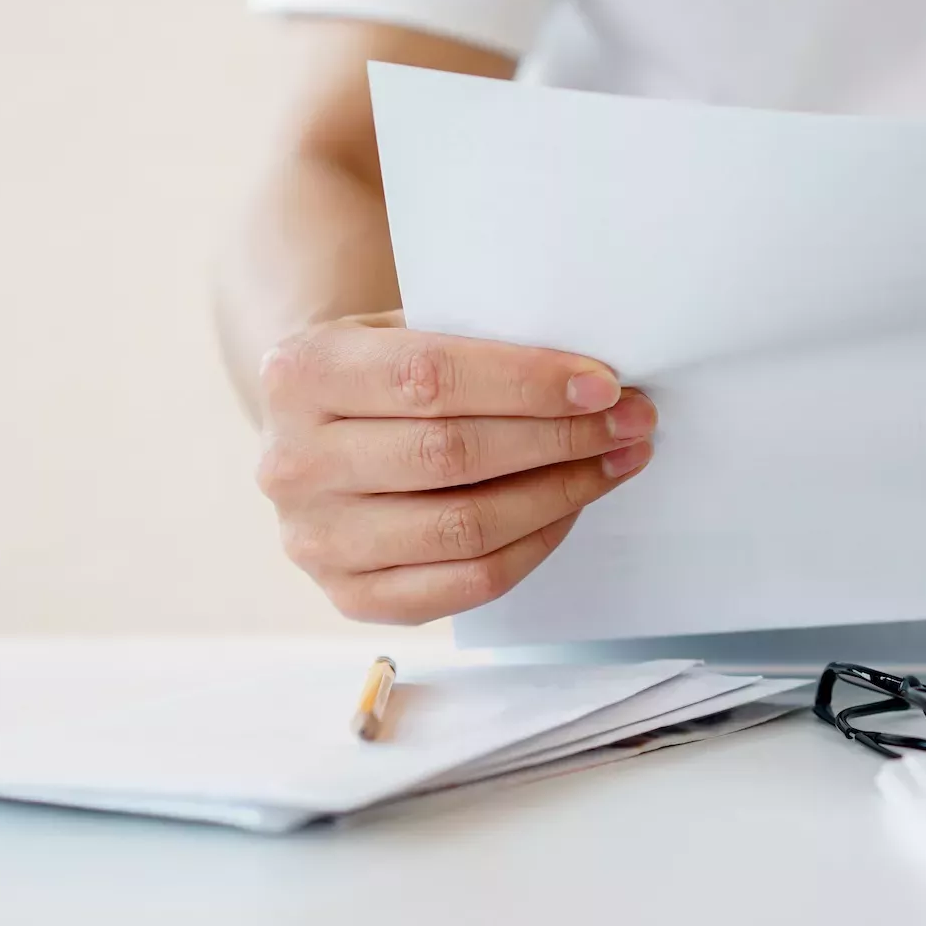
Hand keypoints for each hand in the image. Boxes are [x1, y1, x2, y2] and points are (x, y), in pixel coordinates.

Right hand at [255, 311, 654, 623]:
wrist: (316, 430)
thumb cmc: (384, 371)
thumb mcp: (403, 328)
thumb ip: (474, 342)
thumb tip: (591, 378)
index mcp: (302, 373)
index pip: (429, 377)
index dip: (526, 383)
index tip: (602, 384)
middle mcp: (294, 462)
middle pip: (452, 455)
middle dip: (559, 438)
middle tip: (631, 422)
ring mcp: (315, 539)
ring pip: (465, 527)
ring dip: (560, 494)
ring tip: (614, 462)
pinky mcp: (349, 596)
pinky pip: (466, 583)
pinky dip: (533, 545)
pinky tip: (569, 508)